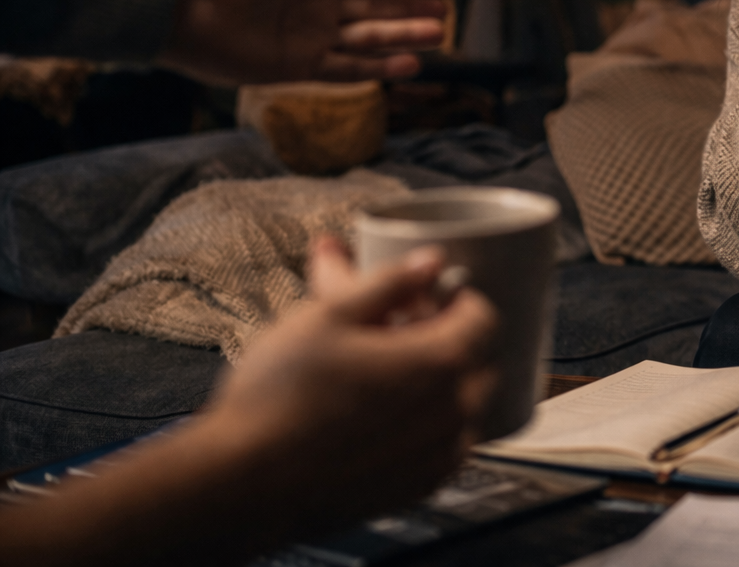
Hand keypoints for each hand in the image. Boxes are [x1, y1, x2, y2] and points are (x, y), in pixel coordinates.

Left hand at [159, 0, 445, 85]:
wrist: (169, 10)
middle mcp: (310, 11)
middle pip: (371, 11)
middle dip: (408, 11)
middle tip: (445, 12)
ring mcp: (305, 40)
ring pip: (367, 40)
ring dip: (403, 38)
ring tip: (439, 36)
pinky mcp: (295, 67)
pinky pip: (345, 70)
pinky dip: (377, 69)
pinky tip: (408, 65)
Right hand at [201, 237, 497, 531]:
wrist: (243, 482)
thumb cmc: (279, 397)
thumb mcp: (329, 316)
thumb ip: (390, 282)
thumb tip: (430, 261)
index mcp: (441, 363)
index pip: (483, 317)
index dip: (453, 300)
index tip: (422, 299)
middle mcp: (454, 413)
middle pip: (477, 360)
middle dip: (448, 340)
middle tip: (398, 333)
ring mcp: (439, 457)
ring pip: (463, 406)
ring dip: (439, 385)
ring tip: (384, 375)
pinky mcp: (419, 489)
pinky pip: (445, 447)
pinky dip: (428, 427)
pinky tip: (381, 417)